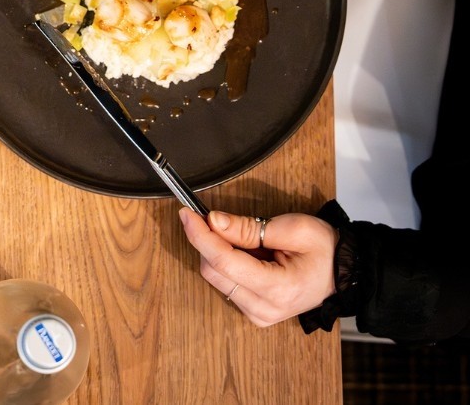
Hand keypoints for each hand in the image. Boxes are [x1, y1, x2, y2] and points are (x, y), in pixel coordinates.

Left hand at [179, 208, 337, 326]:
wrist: (344, 273)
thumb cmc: (326, 250)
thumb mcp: (295, 228)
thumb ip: (250, 227)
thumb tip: (214, 221)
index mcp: (279, 289)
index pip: (224, 263)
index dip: (201, 236)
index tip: (187, 215)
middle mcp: (264, 308)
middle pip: (213, 271)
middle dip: (207, 240)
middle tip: (213, 218)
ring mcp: (258, 314)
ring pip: (215, 278)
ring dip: (216, 251)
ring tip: (245, 239)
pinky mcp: (253, 313)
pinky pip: (224, 284)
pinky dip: (225, 264)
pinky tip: (245, 254)